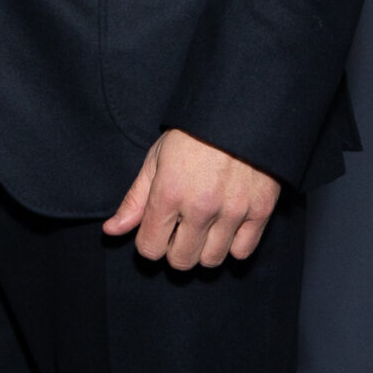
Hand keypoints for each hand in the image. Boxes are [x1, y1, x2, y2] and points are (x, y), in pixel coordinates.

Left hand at [103, 128, 280, 270]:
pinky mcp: (260, 210)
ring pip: (211, 260)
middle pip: (181, 261)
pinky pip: (242, 251)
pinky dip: (233, 245)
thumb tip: (111, 231)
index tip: (158, 229)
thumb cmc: (193, 134)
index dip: (150, 242)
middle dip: (176, 249)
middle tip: (181, 229)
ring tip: (205, 227)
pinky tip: (226, 226)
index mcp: (169, 193)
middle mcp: (200, 207)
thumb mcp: (156, 160)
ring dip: (204, 249)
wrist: (240, 112)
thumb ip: (135, 200)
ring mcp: (233, 210)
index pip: (150, 249)